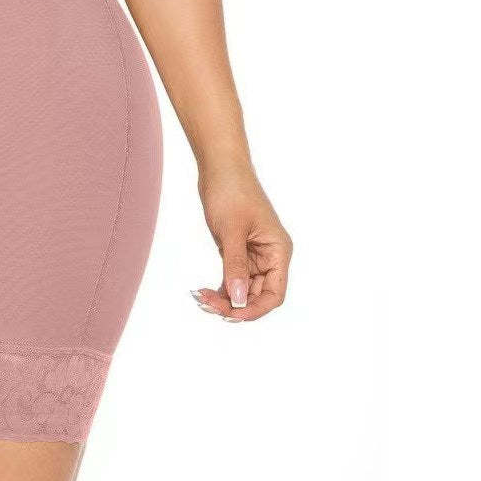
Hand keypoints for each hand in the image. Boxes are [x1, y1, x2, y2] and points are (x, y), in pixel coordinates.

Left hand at [190, 160, 291, 322]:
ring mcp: (253, 254)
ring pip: (243, 288)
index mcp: (278, 251)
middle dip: (235, 304)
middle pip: (258, 294)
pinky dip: (221, 286)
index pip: (274, 293)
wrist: (219, 165)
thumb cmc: (231, 191)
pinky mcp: (237, 249)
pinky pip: (233, 277)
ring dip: (225, 297)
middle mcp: (269, 256)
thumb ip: (235, 266)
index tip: (231, 314)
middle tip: (207, 305)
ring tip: (201, 299)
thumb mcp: (231, 230)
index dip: (255, 309)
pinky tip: (204, 291)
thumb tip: (238, 301)